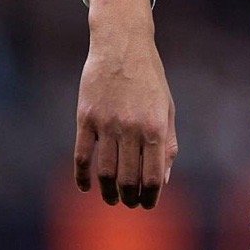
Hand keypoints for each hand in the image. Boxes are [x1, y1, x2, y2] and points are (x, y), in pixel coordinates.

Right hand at [74, 0, 177, 208]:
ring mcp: (106, 123)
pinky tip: (85, 187)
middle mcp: (131, 128)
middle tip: (129, 204)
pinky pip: (82, 155)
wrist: (122, 45)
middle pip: (128, 178)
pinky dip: (82, 176)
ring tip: (112, 199)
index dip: (150, 196)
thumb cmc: (149, 77)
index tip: (148, 205)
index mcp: (155, 127)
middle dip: (130, 198)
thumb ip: (168, 143)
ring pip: (105, 172)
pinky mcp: (85, 118)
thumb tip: (162, 178)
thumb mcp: (167, 107)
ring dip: (108, 192)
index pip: (153, 175)